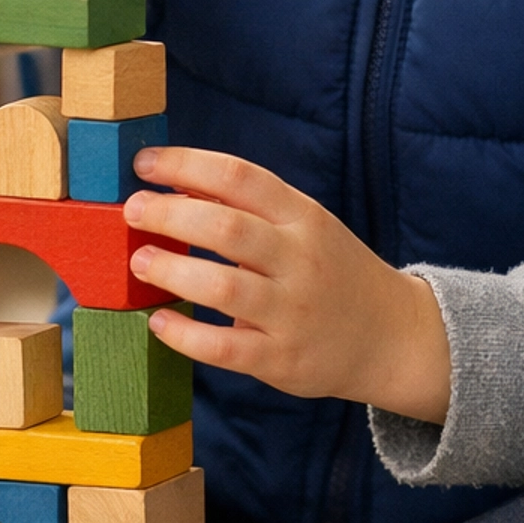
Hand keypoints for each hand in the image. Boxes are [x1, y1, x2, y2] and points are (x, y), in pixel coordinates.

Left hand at [125, 148, 452, 421]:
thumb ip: (249, 208)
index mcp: (304, 217)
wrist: (391, 336)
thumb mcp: (305, 227)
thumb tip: (176, 184)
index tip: (144, 163)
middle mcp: (300, 260)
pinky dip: (185, 335)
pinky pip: (225, 348)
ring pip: (224, 287)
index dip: (186, 164)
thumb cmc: (333, 273)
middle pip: (227, 227)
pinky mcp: (282, 359)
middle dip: (169, 215)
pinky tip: (159, 322)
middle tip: (132, 212)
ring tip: (140, 262)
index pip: (240, 176)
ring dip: (173, 271)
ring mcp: (292, 312)